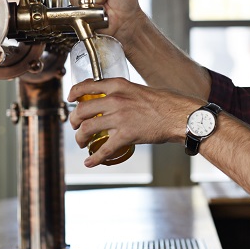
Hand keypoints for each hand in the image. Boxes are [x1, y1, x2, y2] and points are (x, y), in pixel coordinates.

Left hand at [66, 76, 202, 167]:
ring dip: (80, 139)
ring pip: (87, 129)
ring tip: (82, 143)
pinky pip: (104, 150)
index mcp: (119, 85)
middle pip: (82, 110)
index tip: (70, 99)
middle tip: (76, 126)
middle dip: (74, 120)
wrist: (180, 115)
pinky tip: (89, 163)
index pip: (87, 86)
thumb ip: (126, 92)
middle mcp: (115, 100)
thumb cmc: (166, 102)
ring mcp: (120, 118)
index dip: (74, 92)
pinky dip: (94, 159)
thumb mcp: (140, 89)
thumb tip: (116, 99)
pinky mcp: (126, 135)